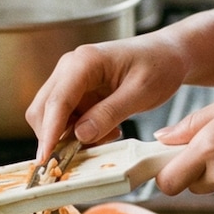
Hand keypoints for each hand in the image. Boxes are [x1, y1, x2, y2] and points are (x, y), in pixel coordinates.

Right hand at [25, 28, 190, 160]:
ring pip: (51, 117)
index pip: (57, 101)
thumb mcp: (141, 92)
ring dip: (71, 136)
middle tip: (85, 153)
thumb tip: (80, 135)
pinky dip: (79, 131)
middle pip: (43, 109)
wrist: (169, 54)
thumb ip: (110, 113)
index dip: (49, 132)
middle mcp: (70, 67)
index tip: (45, 159)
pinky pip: (66, 118)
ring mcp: (71, 79)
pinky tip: (107, 129)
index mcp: (85, 61)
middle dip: (56, 136)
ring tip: (108, 135)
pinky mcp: (76, 91)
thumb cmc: (159, 65)